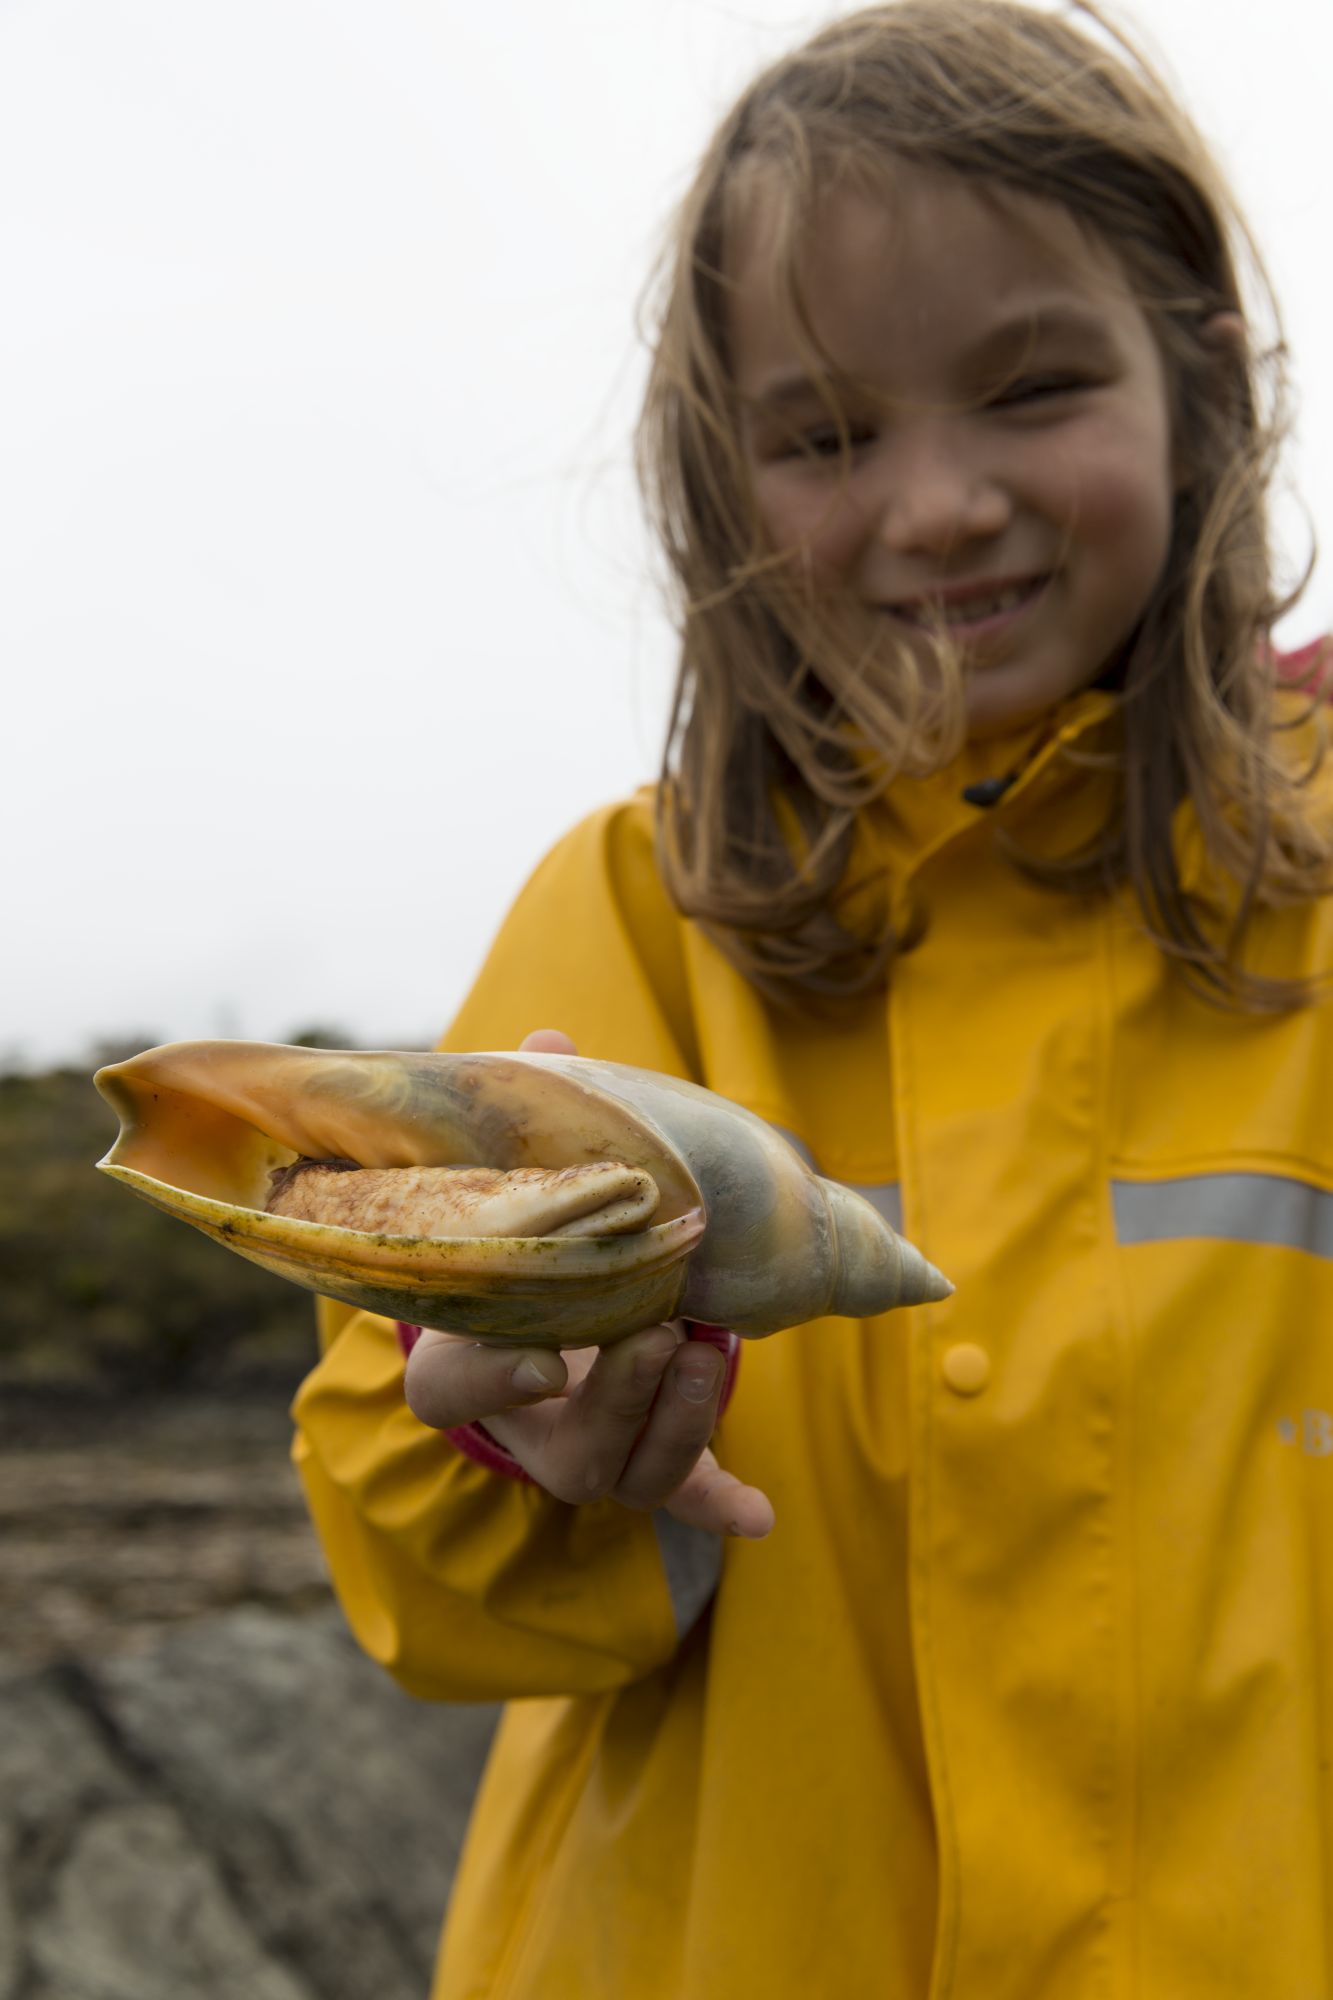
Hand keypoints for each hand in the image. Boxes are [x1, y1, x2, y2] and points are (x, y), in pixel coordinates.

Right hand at [402, 1028, 773, 1539]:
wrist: (538, 1309)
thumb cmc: (523, 1239)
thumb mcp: (514, 1191)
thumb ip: (531, 1129)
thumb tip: (552, 1040)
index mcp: (464, 1359)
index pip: (446, 1392)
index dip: (490, 1384)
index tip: (545, 1358)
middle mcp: (524, 1421)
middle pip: (561, 1450)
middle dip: (619, 1396)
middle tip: (661, 1330)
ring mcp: (583, 1448)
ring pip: (622, 1476)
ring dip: (673, 1426)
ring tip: (711, 1355)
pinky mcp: (641, 1459)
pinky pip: (677, 1498)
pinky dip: (717, 1503)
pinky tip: (759, 1511)